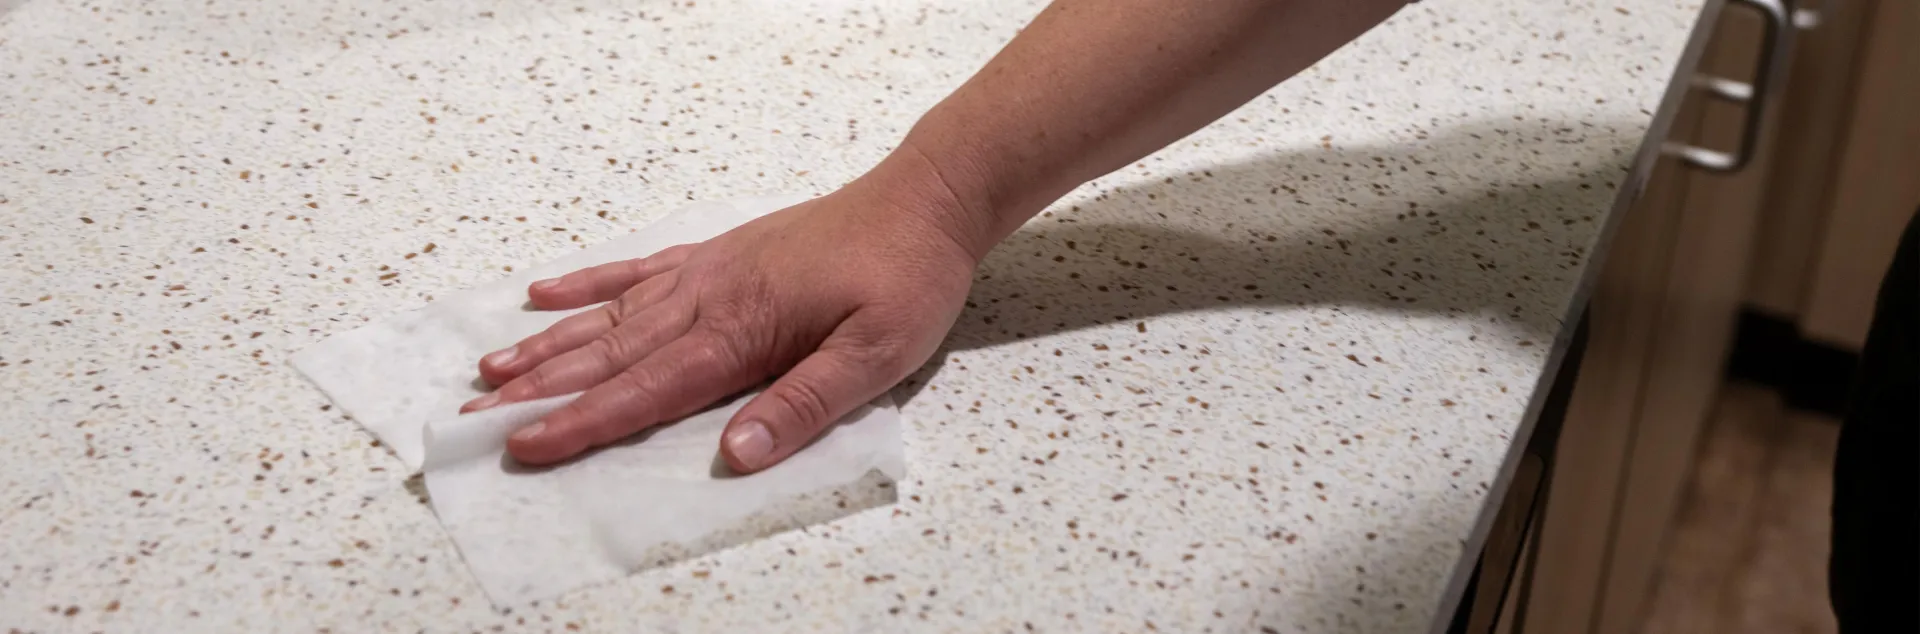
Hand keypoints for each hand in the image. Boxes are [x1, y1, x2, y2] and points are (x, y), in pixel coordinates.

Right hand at [460, 176, 978, 472]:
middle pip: (611, 353)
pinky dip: (590, 283)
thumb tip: (737, 452)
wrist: (922, 201)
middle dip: (543, 390)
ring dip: (551, 345)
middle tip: (480, 419)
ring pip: (612, 315)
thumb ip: (804, 404)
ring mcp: (709, 271)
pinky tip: (547, 295)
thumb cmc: (904, 280)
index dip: (583, 422)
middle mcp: (710, 298)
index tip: (526, 446)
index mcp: (742, 330)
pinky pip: (639, 270)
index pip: (648, 389)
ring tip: (492, 368)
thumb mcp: (876, 354)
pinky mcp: (719, 253)